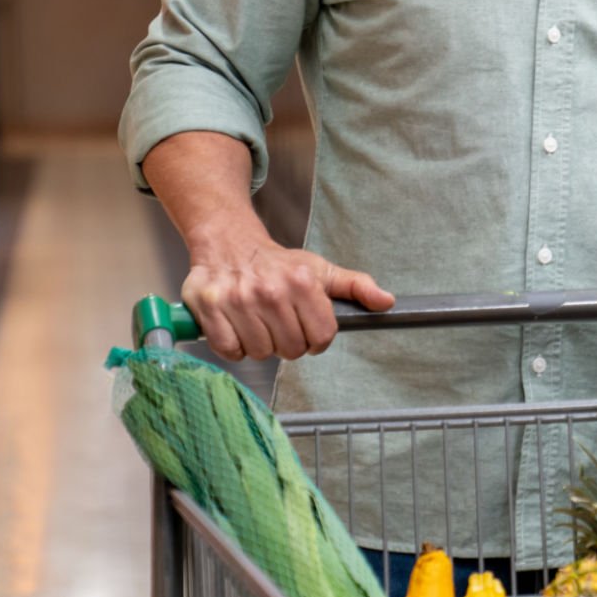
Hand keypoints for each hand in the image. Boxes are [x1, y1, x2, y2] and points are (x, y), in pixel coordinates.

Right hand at [182, 239, 394, 360]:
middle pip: (291, 349)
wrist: (229, 244)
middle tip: (279, 323)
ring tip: (258, 322)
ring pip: (260, 352)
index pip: (322, 337)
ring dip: (260, 345)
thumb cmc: (278, 264)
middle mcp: (270, 291)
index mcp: (302, 282)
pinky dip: (234, 347)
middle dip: (287, 342)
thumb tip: (387, 302)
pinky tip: (238, 328)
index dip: (316, 339)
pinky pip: (230, 351)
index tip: (307, 328)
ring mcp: (238, 300)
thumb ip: (356, 287)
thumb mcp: (321, 270)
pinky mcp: (209, 309)